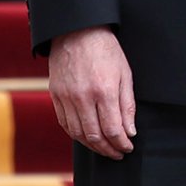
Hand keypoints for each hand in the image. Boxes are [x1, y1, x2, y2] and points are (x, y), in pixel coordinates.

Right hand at [48, 26, 135, 159]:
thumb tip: (130, 131)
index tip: (128, 147)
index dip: (122, 143)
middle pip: (95, 136)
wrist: (78, 32)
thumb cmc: (105, 50)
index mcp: (104, 90)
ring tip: (104, 148)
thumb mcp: (125, 73)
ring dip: (92, 146)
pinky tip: (87, 137)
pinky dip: (76, 135)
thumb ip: (127, 104)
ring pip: (78, 134)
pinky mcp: (55, 96)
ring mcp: (67, 98)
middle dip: (108, 149)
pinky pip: (65, 124)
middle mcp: (83, 97)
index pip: (113, 129)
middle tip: (118, 153)